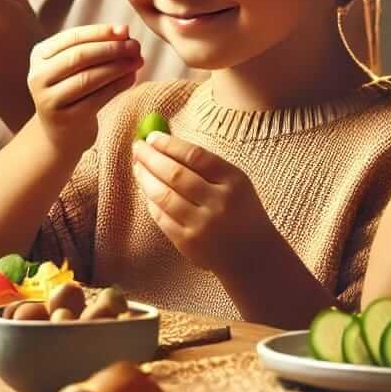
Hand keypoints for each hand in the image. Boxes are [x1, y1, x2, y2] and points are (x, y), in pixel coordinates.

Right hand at [28, 23, 141, 152]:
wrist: (61, 132)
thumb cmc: (74, 89)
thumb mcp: (76, 65)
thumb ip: (96, 46)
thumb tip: (125, 31)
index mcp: (39, 55)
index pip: (72, 37)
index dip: (100, 32)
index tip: (125, 30)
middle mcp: (38, 76)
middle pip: (80, 56)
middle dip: (111, 48)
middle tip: (136, 46)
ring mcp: (49, 99)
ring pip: (88, 77)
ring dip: (118, 67)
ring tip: (137, 60)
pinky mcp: (65, 119)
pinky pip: (96, 98)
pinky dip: (118, 85)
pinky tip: (132, 78)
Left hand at [132, 131, 277, 274]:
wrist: (253, 255)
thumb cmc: (239, 209)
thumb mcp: (234, 181)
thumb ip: (204, 163)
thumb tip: (164, 141)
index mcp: (233, 181)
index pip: (195, 156)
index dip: (170, 144)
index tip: (152, 136)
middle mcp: (219, 203)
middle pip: (176, 175)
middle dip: (151, 158)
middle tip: (138, 146)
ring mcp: (203, 226)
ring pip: (164, 196)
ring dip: (145, 178)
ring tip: (138, 166)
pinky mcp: (189, 244)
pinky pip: (162, 218)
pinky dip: (151, 201)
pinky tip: (147, 189)